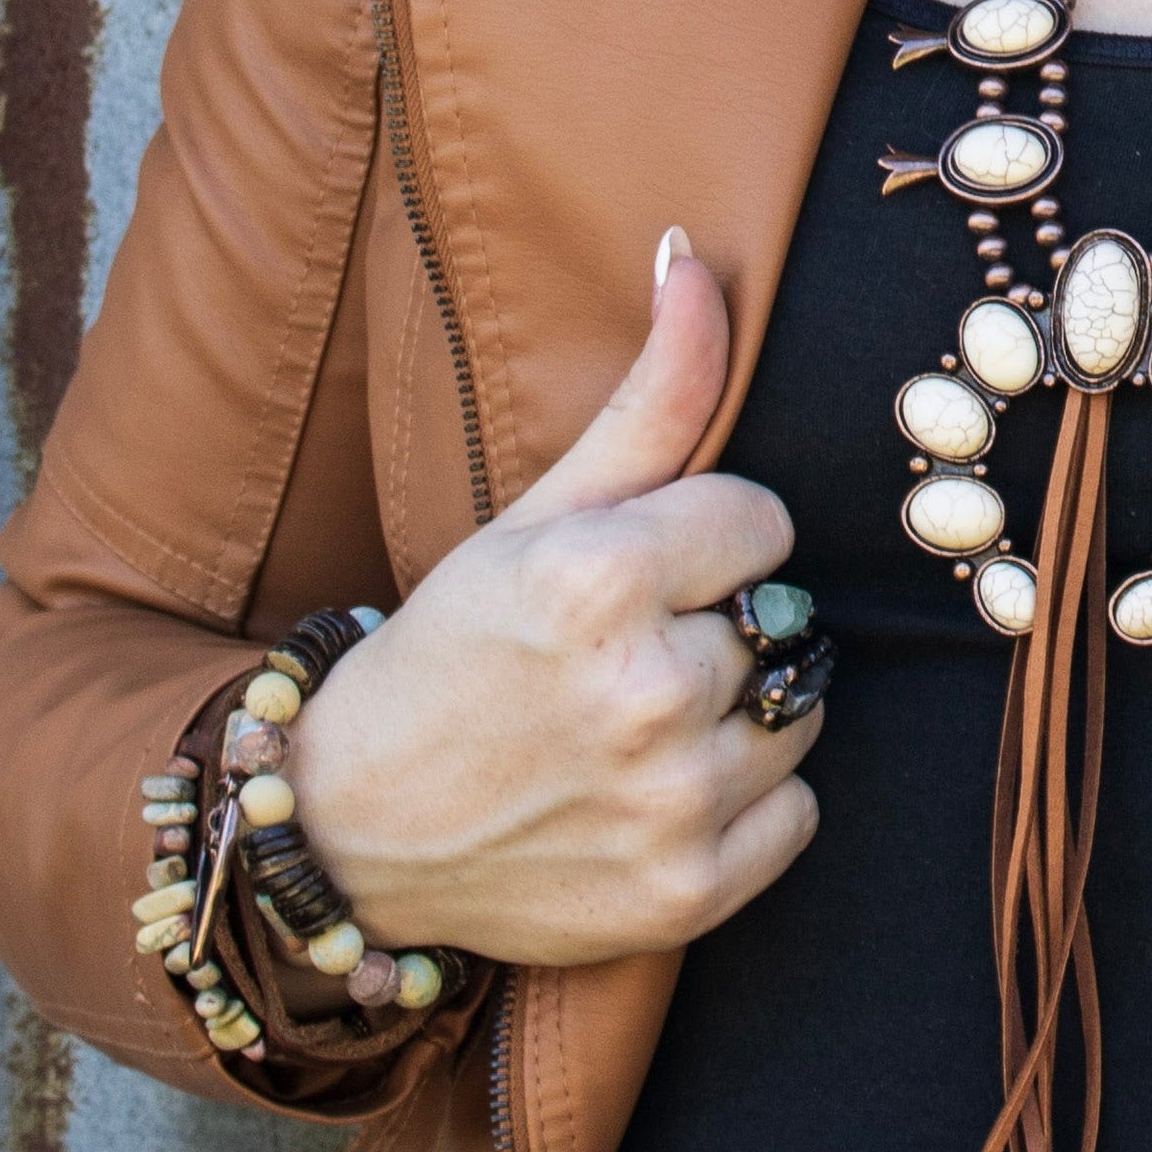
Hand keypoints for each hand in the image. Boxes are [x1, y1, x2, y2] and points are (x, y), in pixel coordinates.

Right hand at [288, 232, 821, 968]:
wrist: (350, 827)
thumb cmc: (455, 649)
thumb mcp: (539, 510)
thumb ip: (652, 393)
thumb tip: (696, 259)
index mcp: (602, 579)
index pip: (765, 522)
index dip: (708, 541)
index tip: (638, 575)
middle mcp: (644, 690)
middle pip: (782, 618)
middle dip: (718, 625)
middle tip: (623, 657)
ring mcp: (668, 801)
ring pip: (801, 711)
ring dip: (741, 712)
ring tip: (640, 723)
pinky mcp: (684, 892)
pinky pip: (798, 814)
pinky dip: (749, 806)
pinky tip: (657, 794)